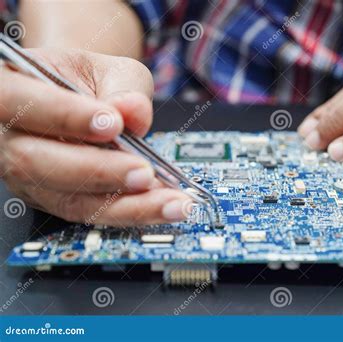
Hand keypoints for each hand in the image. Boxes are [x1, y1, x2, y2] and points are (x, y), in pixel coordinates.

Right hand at [0, 48, 188, 225]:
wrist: (80, 100)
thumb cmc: (85, 81)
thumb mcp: (106, 68)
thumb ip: (122, 85)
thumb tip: (133, 112)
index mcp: (8, 87)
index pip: (16, 101)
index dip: (64, 116)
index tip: (112, 123)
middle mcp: (8, 137)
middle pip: (35, 163)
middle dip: (98, 171)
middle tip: (144, 172)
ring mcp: (26, 174)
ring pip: (66, 199)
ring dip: (124, 204)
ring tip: (169, 201)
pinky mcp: (52, 199)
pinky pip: (88, 213)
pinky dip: (129, 211)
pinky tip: (162, 205)